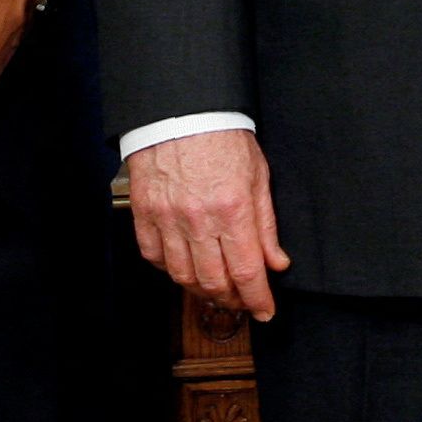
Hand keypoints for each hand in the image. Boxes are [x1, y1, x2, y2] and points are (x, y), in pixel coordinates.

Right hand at [127, 129, 289, 321]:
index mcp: (233, 207)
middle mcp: (199, 218)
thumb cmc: (223, 137)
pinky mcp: (145, 212)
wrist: (183, 110)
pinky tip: (184, 266)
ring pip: (182, 276)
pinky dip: (170, 269)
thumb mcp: (258, 176)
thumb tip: (276, 262)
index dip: (258, 299)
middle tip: (242, 300)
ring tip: (215, 289)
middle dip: (232, 299)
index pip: (247, 271)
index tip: (265, 310)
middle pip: (214, 281)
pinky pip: (154, 256)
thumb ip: (267, 224)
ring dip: (201, 290)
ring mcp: (168, 217)